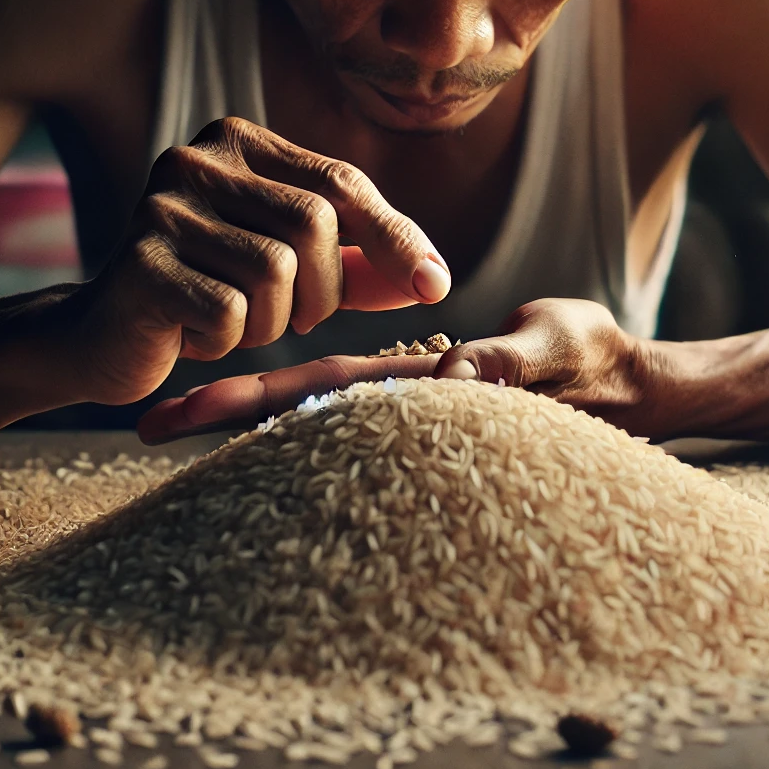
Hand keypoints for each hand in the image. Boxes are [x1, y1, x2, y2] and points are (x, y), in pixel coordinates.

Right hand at [66, 117, 450, 406]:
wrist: (105, 335)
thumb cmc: (211, 295)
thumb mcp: (293, 272)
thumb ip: (356, 267)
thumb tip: (431, 280)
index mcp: (240, 143)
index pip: (341, 182)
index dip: (395, 237)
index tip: (436, 288)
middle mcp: (196, 159)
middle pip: (313, 224)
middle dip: (323, 290)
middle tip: (297, 317)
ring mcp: (162, 207)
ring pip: (275, 271)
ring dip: (272, 320)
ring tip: (236, 322)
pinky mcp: (140, 263)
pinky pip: (230, 312)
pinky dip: (228, 340)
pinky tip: (194, 334)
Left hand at [137, 298, 652, 442]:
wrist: (622, 380)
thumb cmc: (594, 359)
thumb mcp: (559, 347)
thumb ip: (511, 358)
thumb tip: (454, 372)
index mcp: (426, 388)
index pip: (322, 396)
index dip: (248, 403)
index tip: (175, 413)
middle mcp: (410, 397)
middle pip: (305, 406)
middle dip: (227, 412)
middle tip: (146, 421)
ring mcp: (419, 396)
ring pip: (325, 403)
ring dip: (257, 408)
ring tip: (183, 411)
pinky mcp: (434, 387)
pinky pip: (363, 391)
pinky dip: (310, 396)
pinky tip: (273, 399)